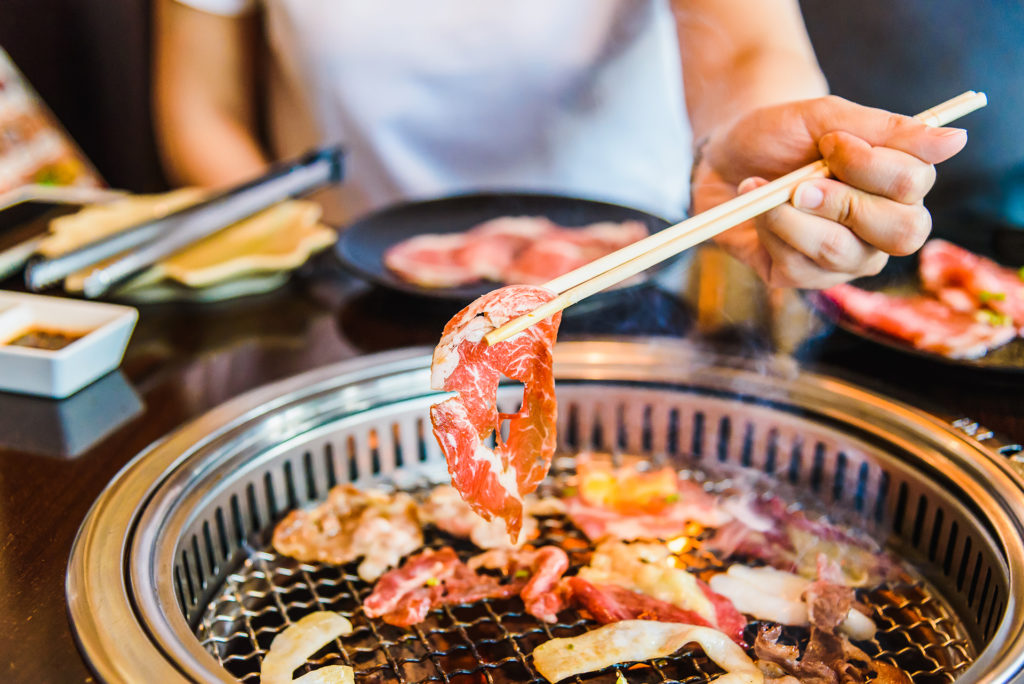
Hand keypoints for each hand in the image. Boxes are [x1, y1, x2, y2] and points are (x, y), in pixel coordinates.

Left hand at [691, 95, 968, 288]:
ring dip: (792, 216)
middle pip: (902, 233)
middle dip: (843, 201)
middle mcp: (882, 229)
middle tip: (801, 182)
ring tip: (763, 188)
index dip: (870, 163)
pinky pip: (796, 266)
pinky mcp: (802, 278)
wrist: (723, 157)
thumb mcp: (825, 118)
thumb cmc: (782, 135)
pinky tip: (755, 208)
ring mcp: (845, 260)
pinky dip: (768, 230)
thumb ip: (886, 129)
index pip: (915, 185)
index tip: (829, 140)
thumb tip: (956, 140)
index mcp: (900, 186)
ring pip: (839, 252)